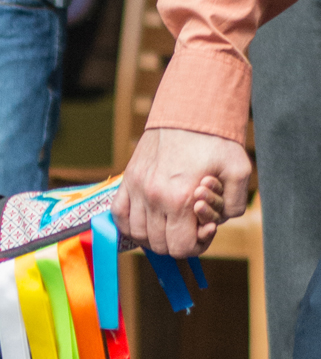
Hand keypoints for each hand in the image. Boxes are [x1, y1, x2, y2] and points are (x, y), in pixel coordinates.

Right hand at [112, 127, 251, 256]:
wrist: (189, 110)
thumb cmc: (216, 140)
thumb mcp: (239, 171)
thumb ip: (235, 204)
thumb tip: (218, 222)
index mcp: (180, 199)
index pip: (180, 247)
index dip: (195, 246)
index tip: (204, 230)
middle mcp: (154, 197)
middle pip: (158, 245)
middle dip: (177, 242)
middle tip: (190, 225)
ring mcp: (137, 188)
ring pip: (137, 234)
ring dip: (154, 236)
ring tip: (170, 223)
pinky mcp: (127, 179)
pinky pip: (119, 215)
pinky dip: (130, 224)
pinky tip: (146, 219)